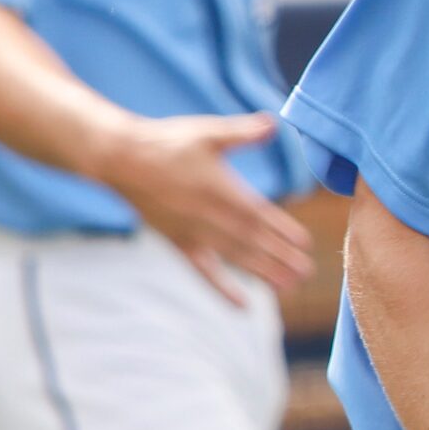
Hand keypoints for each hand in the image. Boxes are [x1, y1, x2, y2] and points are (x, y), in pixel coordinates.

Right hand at [94, 113, 314, 303]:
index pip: (257, 214)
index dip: (281, 229)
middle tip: (307, 273)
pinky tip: (243, 306)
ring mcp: (192, 232)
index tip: (305, 243)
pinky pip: (203, 271)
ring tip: (289, 287)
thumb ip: (242, 132)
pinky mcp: (178, 243)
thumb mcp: (207, 132)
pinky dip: (223, 289)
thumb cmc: (167, 143)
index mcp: (219, 189)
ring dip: (262, 273)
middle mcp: (207, 216)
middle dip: (280, 257)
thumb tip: (274, 123)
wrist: (121, 159)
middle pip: (250, 241)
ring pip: (233, 257)